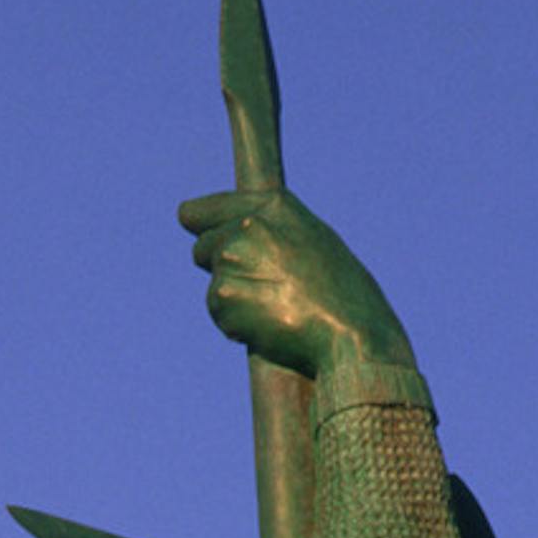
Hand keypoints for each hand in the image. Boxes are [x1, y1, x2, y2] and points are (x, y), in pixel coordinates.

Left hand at [174, 186, 412, 380]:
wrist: (347, 332)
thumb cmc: (340, 291)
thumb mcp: (313, 241)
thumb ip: (272, 230)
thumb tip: (233, 236)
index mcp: (272, 206)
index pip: (201, 212)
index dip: (199, 223)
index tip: (191, 224)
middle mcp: (246, 226)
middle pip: (202, 250)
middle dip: (221, 268)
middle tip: (263, 286)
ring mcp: (231, 261)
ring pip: (214, 285)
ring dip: (236, 300)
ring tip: (277, 307)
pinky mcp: (223, 297)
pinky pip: (220, 314)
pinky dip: (238, 323)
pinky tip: (270, 324)